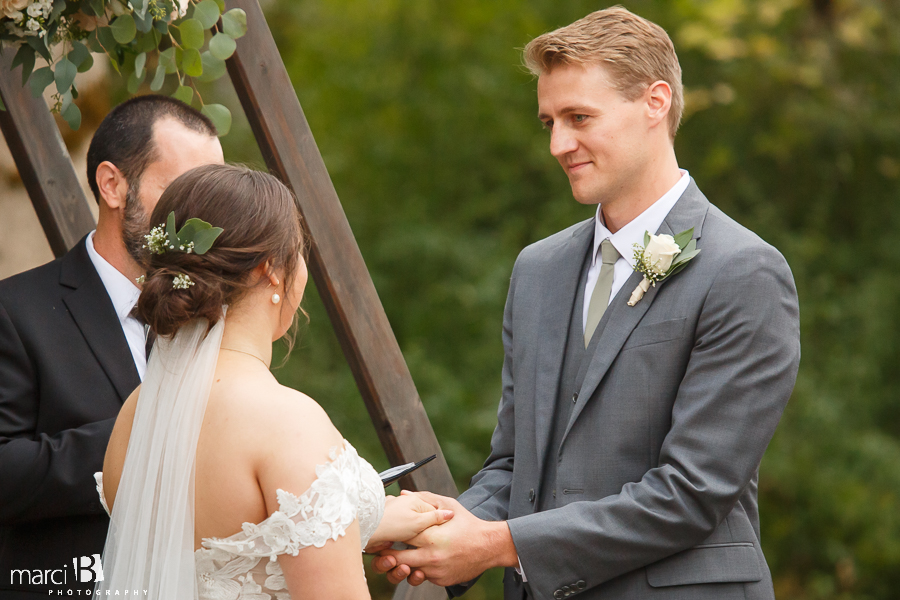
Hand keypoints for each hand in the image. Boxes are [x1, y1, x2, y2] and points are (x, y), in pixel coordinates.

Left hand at [372, 491, 518, 586]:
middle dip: (387, 556)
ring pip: (408, 572)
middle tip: (381, 550)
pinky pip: (422, 577)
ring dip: (402, 566)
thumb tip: (403, 494)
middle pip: (398, 560)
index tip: (382, 534)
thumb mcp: (449, 505)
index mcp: (430, 536)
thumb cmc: (468, 523)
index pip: (400, 538)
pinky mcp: (441, 580)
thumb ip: (425, 499)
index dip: (388, 536)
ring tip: (397, 558)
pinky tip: (419, 561)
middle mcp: (430, 556)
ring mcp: (435, 571)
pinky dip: (419, 570)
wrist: (489, 546)